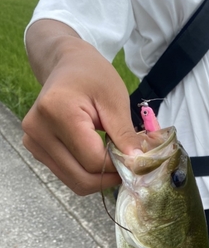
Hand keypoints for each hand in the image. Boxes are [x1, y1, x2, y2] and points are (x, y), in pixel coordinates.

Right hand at [22, 21, 141, 194]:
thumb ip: (125, 134)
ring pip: (74, 182)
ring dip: (99, 178)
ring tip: (113, 158)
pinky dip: (87, 174)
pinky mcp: (36, 150)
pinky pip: (67, 175)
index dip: (118, 165)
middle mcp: (38, 131)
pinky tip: (97, 157)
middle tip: (128, 165)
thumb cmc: (94, 76)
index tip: (136, 158)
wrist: (67, 66)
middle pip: (81, 177)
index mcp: (57, 112)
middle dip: (109, 177)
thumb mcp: (115, 99)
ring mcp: (33, 142)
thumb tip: (136, 164)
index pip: (93, 160)